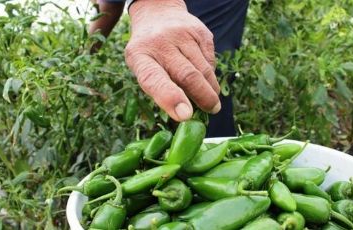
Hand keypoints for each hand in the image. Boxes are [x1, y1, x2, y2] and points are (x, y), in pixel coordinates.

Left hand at [125, 0, 220, 120]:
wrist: (158, 14)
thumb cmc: (150, 53)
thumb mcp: (144, 68)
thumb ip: (160, 88)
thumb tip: (186, 112)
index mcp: (140, 57)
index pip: (153, 79)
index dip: (169, 98)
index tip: (185, 115)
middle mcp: (161, 44)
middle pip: (187, 75)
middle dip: (203, 97)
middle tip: (212, 110)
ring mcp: (182, 35)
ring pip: (204, 69)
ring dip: (211, 88)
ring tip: (211, 99)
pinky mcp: (200, 32)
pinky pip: (211, 60)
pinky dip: (210, 73)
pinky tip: (205, 76)